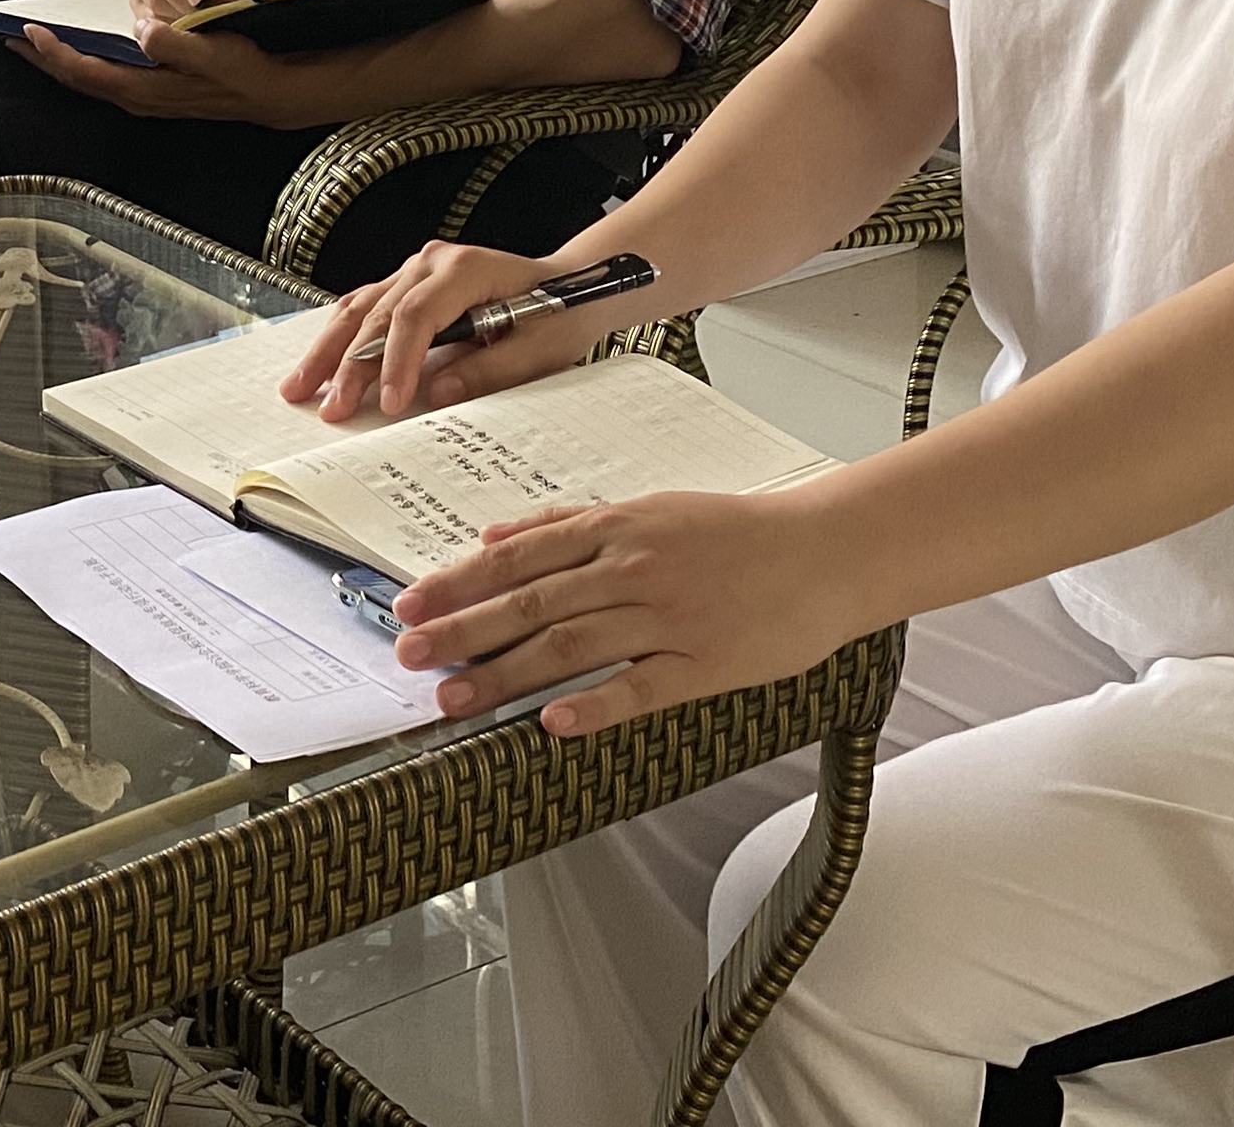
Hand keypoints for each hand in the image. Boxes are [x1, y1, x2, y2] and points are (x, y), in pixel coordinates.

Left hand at [14, 14, 323, 126]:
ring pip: (88, 79)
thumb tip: (141, 31)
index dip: (54, 51)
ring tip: (34, 42)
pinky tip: (78, 49)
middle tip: (11, 37)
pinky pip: (103, 77)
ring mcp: (142, 97)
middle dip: (43, 58)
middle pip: (77, 78)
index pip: (85, 70)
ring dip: (59, 60)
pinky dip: (82, 61)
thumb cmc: (241, 69)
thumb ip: (174, 42)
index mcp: (144, 88)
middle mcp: (137, 97)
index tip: (29, 30)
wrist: (268, 92)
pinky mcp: (150, 91)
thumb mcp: (211, 51)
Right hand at [281, 241, 611, 420]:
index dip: (397, 361)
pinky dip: (338, 338)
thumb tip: (438, 392)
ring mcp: (415, 270)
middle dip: (348, 365)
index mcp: (465, 269)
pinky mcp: (408, 285)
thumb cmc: (561, 313)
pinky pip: (364, 307)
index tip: (390, 404)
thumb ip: (491, 369)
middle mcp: (431, 263)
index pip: (416, 315)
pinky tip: (317, 364)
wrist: (572, 285)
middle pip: (376, 313)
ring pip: (358, 308)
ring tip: (299, 388)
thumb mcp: (541, 349)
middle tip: (330, 408)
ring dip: (327, 350)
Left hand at [385, 487, 867, 739]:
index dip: (457, 584)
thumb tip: (495, 533)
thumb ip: (567, 523)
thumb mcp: (647, 509)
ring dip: (506, 673)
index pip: (516, 559)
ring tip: (455, 698)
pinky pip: (642, 687)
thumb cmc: (734, 532)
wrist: (825, 551)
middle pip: (531, 603)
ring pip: (571, 646)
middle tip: (409, 656)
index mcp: (614, 529)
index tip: (407, 605)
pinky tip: (552, 723)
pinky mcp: (706, 663)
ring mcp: (668, 617)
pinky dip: (595, 704)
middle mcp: (632, 569)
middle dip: (462, 630)